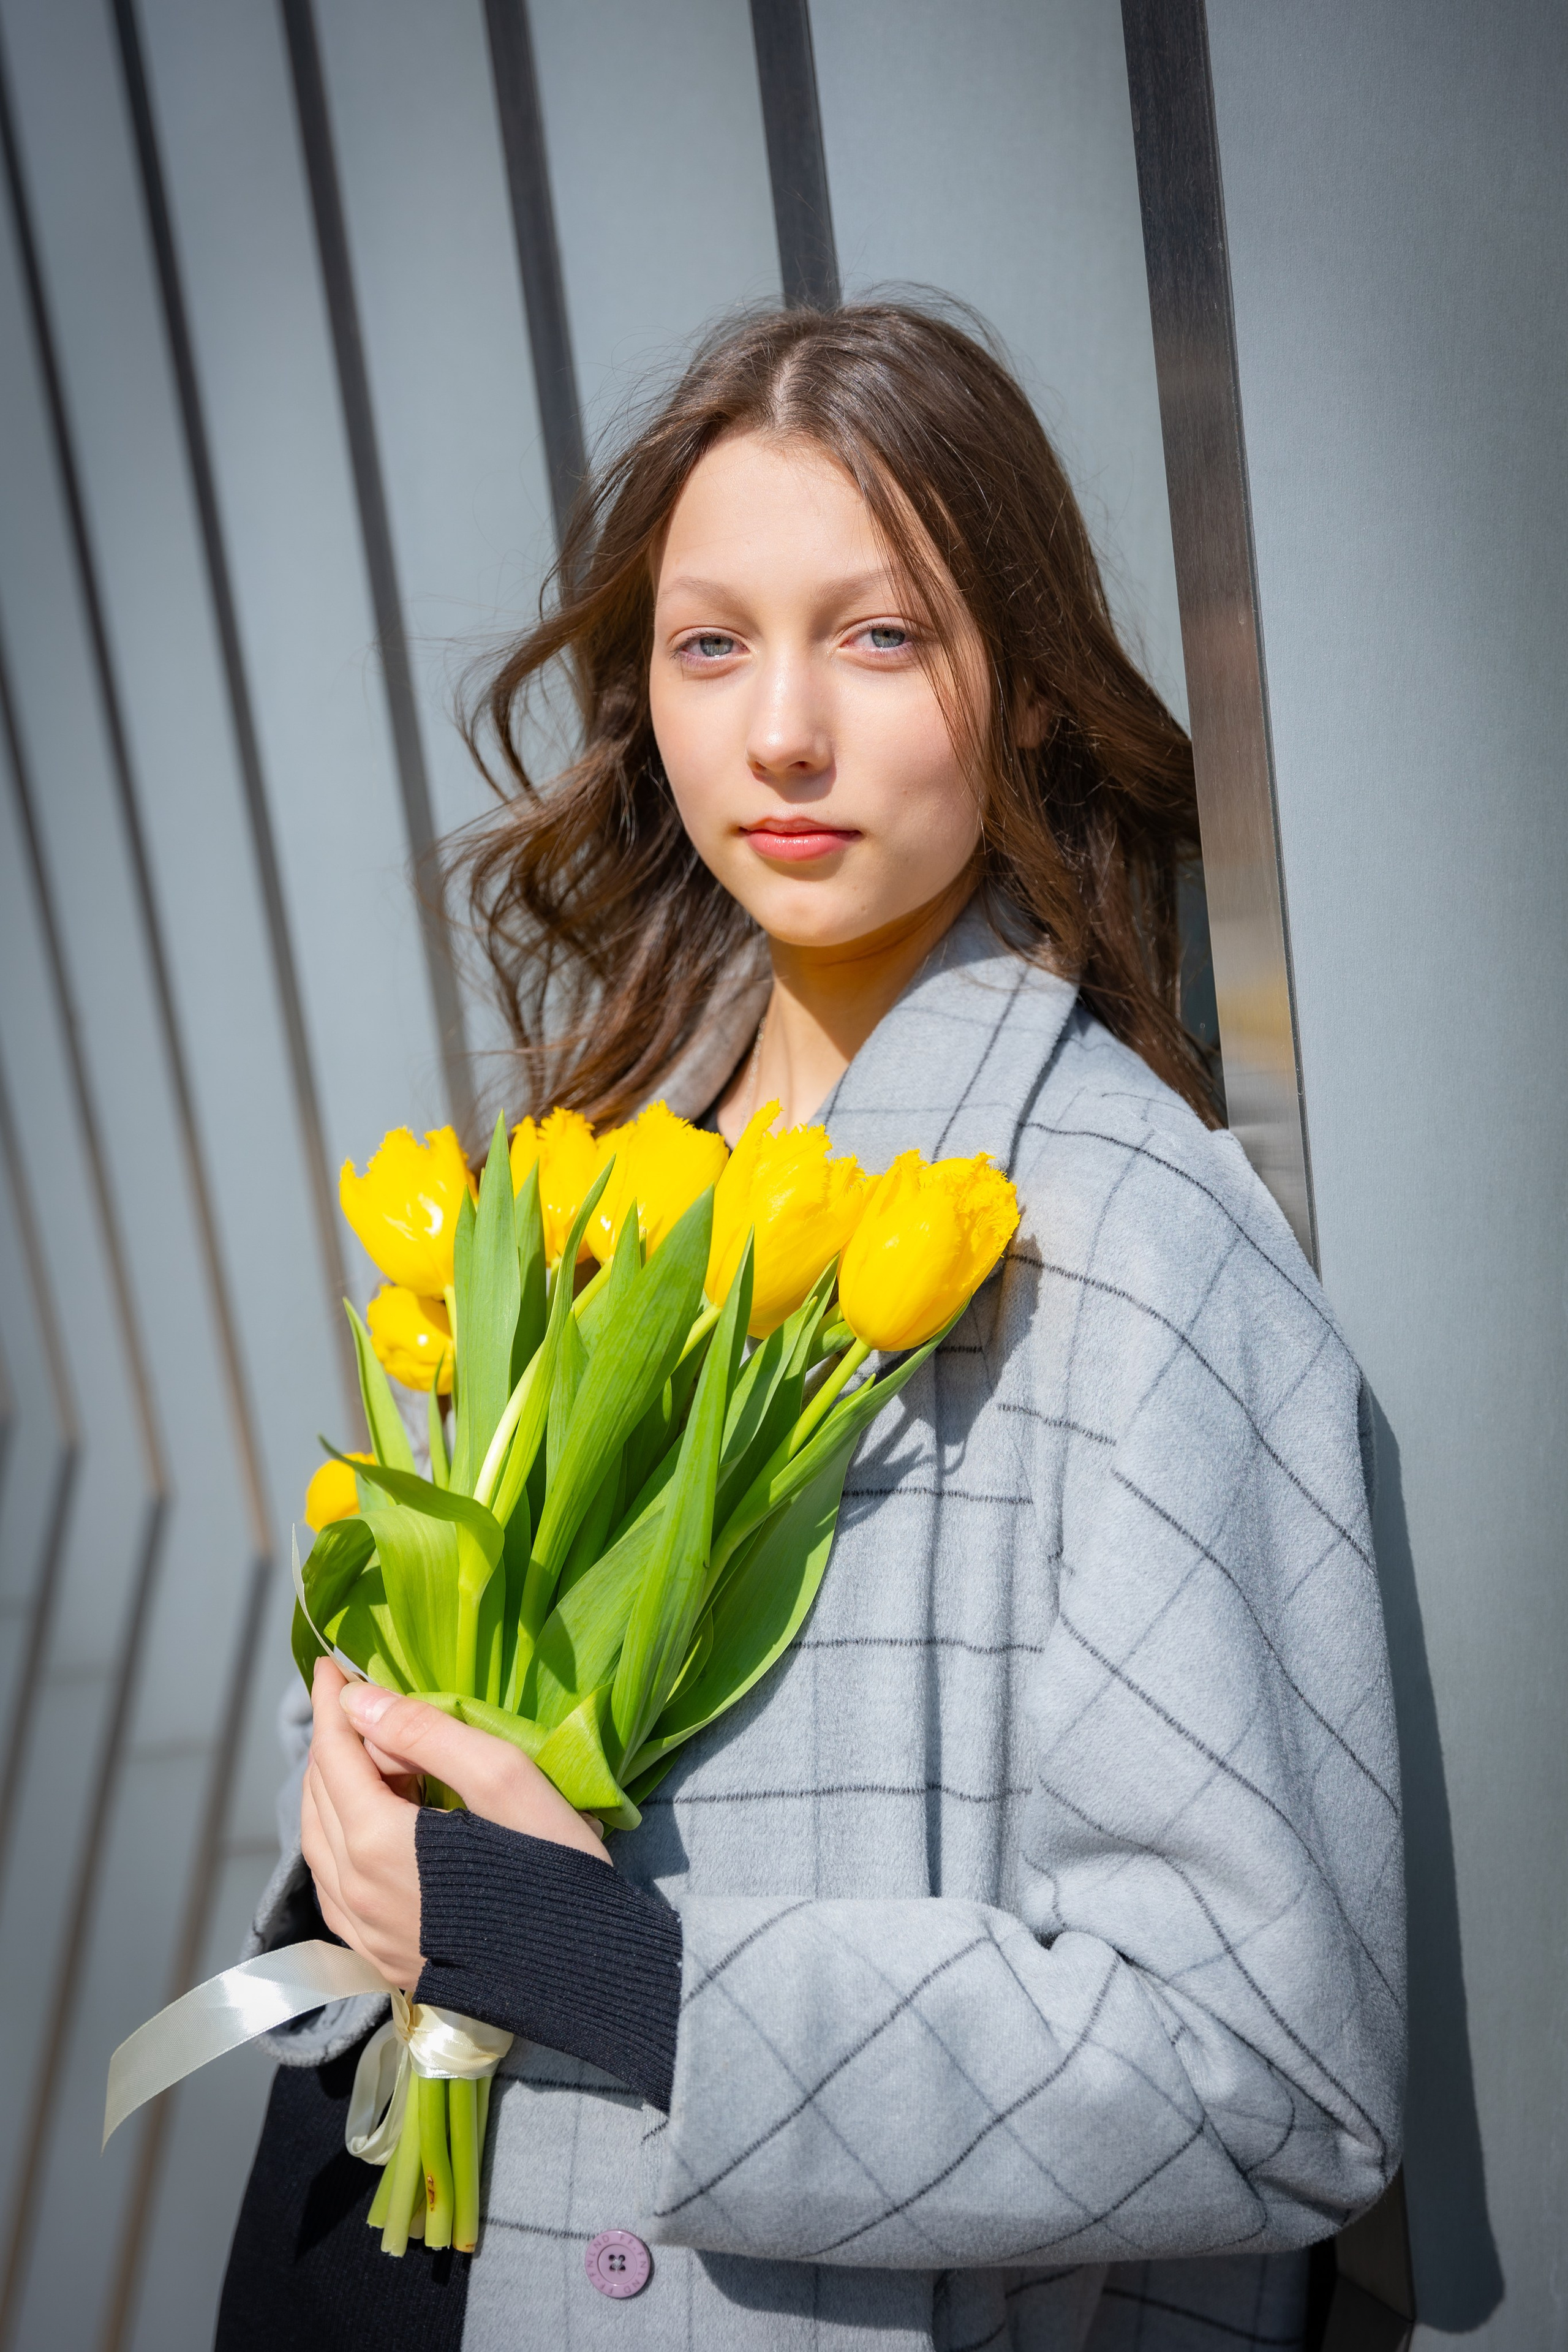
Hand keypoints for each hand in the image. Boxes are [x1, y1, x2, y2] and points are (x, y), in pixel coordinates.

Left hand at [300, 1660, 609, 1990]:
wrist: (582, 1972)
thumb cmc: (554, 1867)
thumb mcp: (504, 1779)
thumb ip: (427, 1733)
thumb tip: (360, 1701)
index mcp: (379, 1844)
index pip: (332, 1755)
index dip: (329, 1703)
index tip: (329, 1662)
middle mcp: (356, 1892)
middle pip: (319, 1797)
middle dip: (334, 1741)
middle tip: (366, 1703)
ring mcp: (364, 1932)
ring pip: (319, 1843)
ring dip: (334, 1789)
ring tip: (372, 1755)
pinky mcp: (380, 1957)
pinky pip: (333, 1887)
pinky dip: (338, 1839)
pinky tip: (368, 1824)